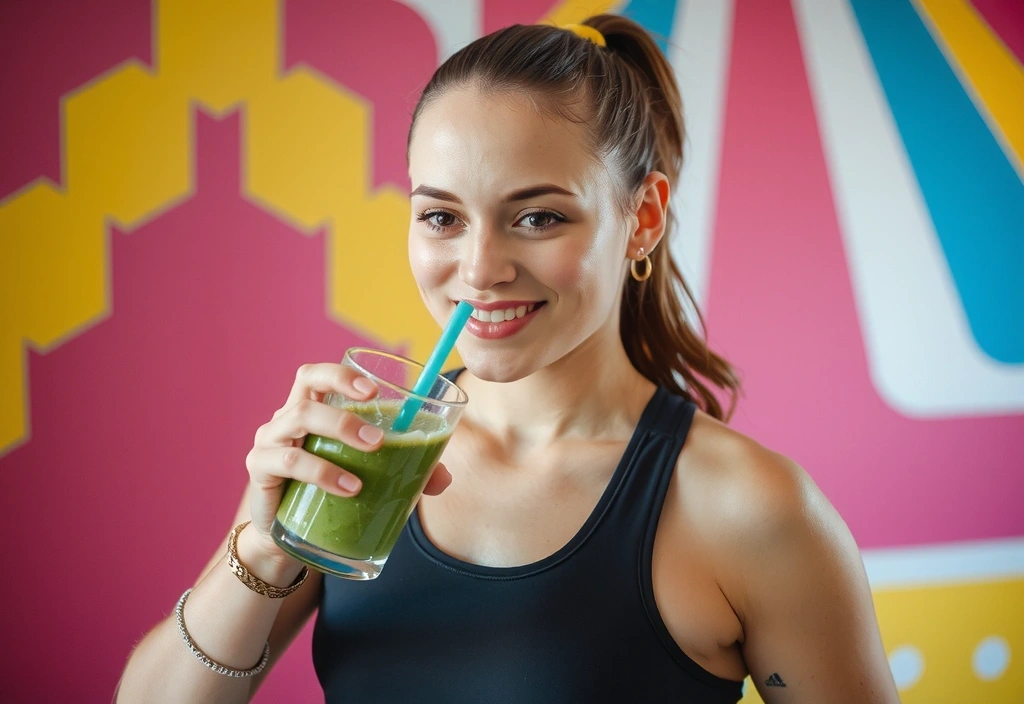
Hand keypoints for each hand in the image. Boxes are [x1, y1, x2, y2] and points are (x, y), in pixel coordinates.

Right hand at [244, 363, 452, 562]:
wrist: (287, 538)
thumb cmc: (328, 493)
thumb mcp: (366, 476)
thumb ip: (404, 471)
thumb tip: (442, 478)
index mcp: (312, 410)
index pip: (318, 376)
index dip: (343, 374)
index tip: (375, 390)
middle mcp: (287, 418)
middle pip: (307, 386)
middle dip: (347, 399)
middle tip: (380, 432)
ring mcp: (271, 441)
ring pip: (300, 418)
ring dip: (340, 431)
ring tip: (373, 453)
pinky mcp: (261, 469)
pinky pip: (289, 460)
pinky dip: (322, 471)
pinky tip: (348, 487)